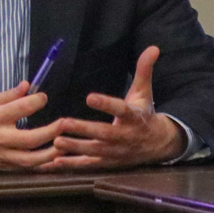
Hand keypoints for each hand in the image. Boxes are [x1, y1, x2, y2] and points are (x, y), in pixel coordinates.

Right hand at [0, 82, 60, 171]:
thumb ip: (9, 95)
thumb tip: (28, 85)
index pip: (20, 108)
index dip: (36, 101)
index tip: (43, 97)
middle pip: (30, 139)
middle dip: (51, 132)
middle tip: (66, 123)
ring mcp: (3, 156)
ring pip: (31, 160)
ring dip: (51, 154)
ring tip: (66, 145)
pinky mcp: (5, 167)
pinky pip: (27, 169)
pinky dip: (42, 166)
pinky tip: (55, 160)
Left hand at [46, 46, 185, 169]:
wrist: (158, 144)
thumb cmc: (144, 114)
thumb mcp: (144, 92)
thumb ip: (144, 70)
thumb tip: (153, 47)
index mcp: (134, 117)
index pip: (120, 109)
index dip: (106, 104)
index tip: (89, 97)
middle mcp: (125, 136)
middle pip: (104, 134)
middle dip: (84, 130)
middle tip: (63, 123)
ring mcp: (116, 152)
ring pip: (94, 151)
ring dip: (75, 148)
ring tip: (56, 142)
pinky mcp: (108, 162)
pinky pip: (89, 164)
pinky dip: (73, 164)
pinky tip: (55, 161)